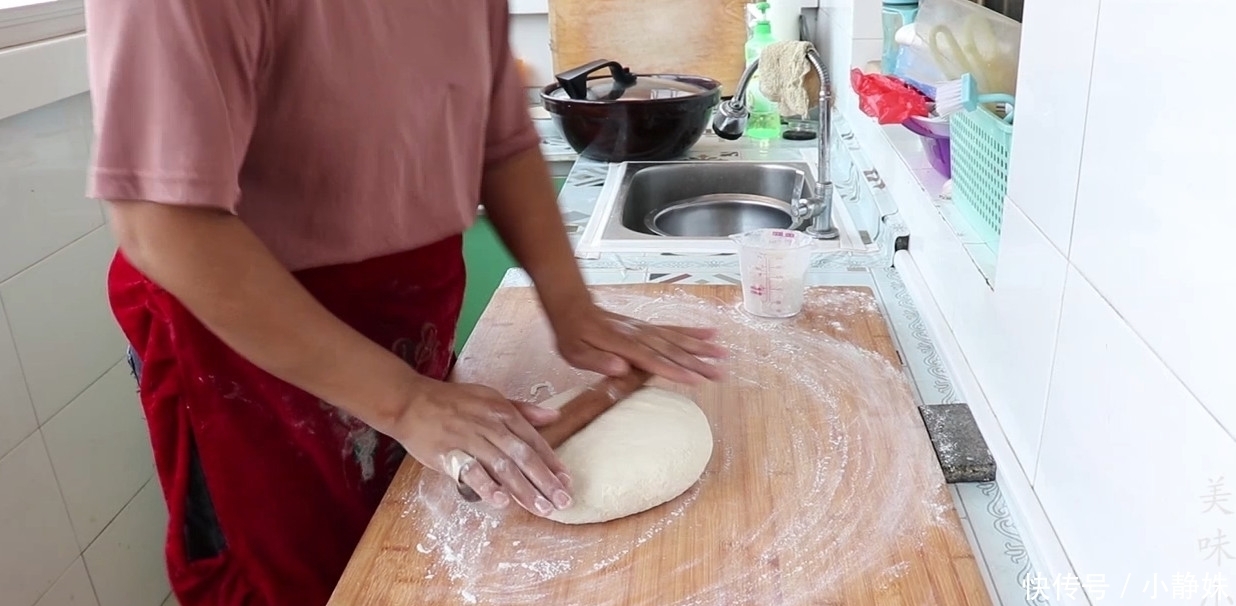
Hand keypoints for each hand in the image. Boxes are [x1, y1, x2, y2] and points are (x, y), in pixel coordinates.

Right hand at [395, 381, 572, 515]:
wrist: (410, 400)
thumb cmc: (453, 401)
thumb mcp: (491, 398)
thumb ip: (522, 410)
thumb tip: (555, 416)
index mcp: (502, 413)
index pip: (534, 441)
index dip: (552, 463)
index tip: (567, 482)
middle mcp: (490, 425)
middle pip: (523, 456)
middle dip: (545, 481)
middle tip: (562, 502)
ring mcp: (469, 439)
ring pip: (502, 465)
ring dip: (524, 489)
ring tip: (540, 508)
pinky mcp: (448, 453)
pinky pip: (470, 470)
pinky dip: (486, 485)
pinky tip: (501, 501)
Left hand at [550, 303, 727, 383]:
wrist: (572, 308)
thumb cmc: (572, 335)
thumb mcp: (575, 353)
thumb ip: (598, 361)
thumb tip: (620, 368)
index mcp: (623, 344)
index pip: (653, 360)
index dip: (674, 370)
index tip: (696, 380)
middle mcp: (639, 335)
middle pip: (672, 350)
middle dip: (698, 363)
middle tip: (720, 374)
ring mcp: (645, 329)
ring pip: (677, 338)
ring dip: (701, 347)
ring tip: (723, 354)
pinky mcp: (647, 326)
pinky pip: (673, 328)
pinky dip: (692, 331)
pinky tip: (709, 333)